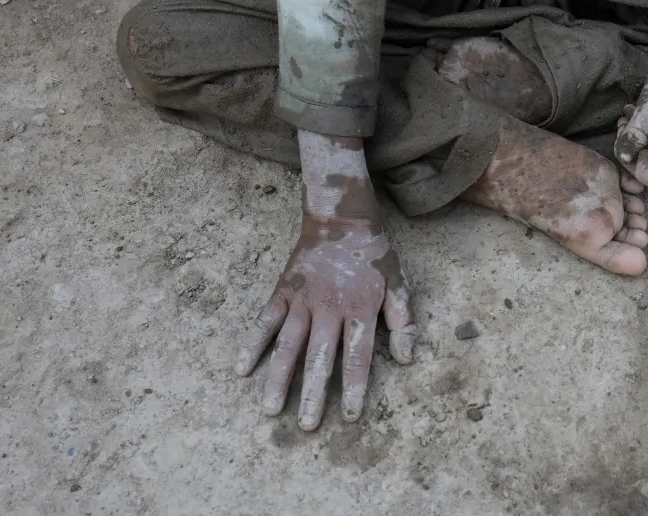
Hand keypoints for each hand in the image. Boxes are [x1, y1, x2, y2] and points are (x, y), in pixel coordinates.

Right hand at [233, 132, 415, 430]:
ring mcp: (302, 301)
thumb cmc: (373, 256)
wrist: (341, 219)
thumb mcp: (397, 283)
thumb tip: (406, 359)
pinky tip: (241, 370)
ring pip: (288, 346)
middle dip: (313, 395)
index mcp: (360, 310)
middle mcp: (329, 309)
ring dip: (279, 379)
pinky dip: (251, 345)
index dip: (355, 388)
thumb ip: (402, 321)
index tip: (351, 416)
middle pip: (320, 359)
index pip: (357, 357)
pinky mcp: (282, 292)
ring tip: (271, 410)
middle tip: (307, 427)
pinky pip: (264, 322)